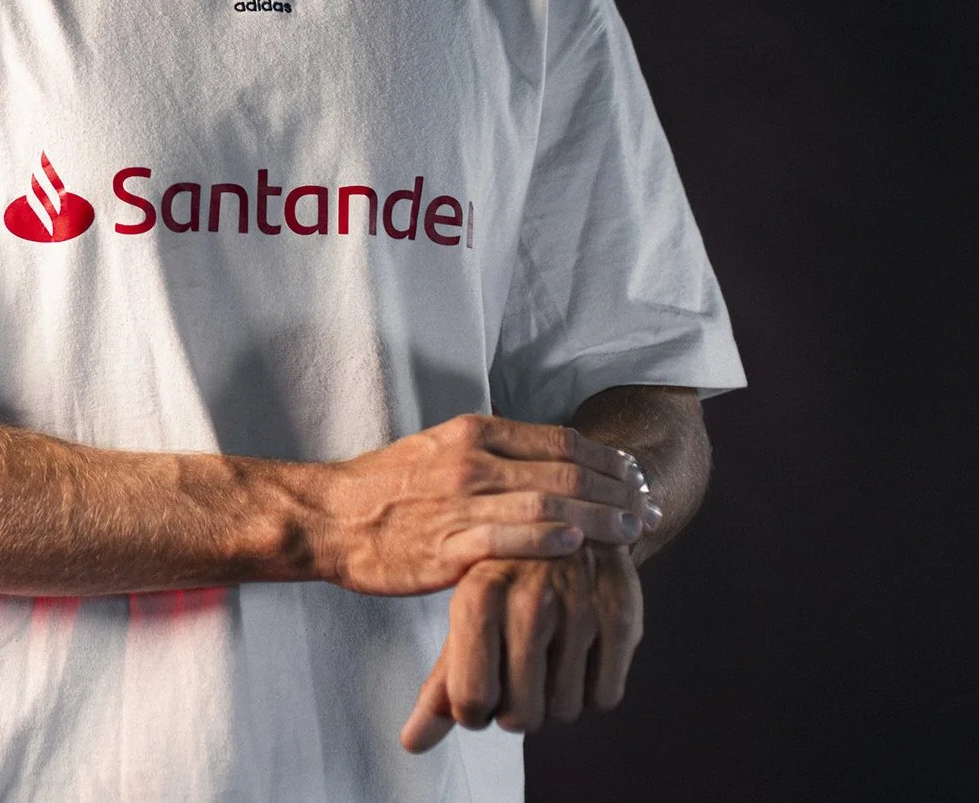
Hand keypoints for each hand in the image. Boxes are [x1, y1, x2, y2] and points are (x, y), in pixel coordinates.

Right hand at [309, 414, 648, 595]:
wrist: (328, 518)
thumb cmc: (383, 488)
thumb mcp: (438, 448)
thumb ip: (490, 451)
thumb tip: (543, 460)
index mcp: (473, 432)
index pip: (561, 440)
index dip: (608, 459)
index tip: (635, 475)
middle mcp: (472, 461)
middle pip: (568, 472)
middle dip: (618, 491)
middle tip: (650, 508)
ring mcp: (460, 503)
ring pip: (550, 505)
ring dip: (600, 519)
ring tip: (632, 533)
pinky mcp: (447, 546)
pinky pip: (509, 539)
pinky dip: (550, 541)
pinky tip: (577, 547)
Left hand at [398, 544, 643, 751]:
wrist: (570, 522)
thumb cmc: (506, 581)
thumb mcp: (465, 620)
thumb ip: (439, 687)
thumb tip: (411, 745)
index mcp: (477, 597)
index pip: (471, 700)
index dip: (473, 713)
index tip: (479, 698)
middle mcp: (528, 601)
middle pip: (521, 717)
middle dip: (515, 712)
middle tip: (515, 680)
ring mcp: (578, 608)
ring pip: (565, 711)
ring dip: (554, 702)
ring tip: (547, 662)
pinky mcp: (621, 616)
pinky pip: (604, 698)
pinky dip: (590, 692)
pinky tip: (579, 657)